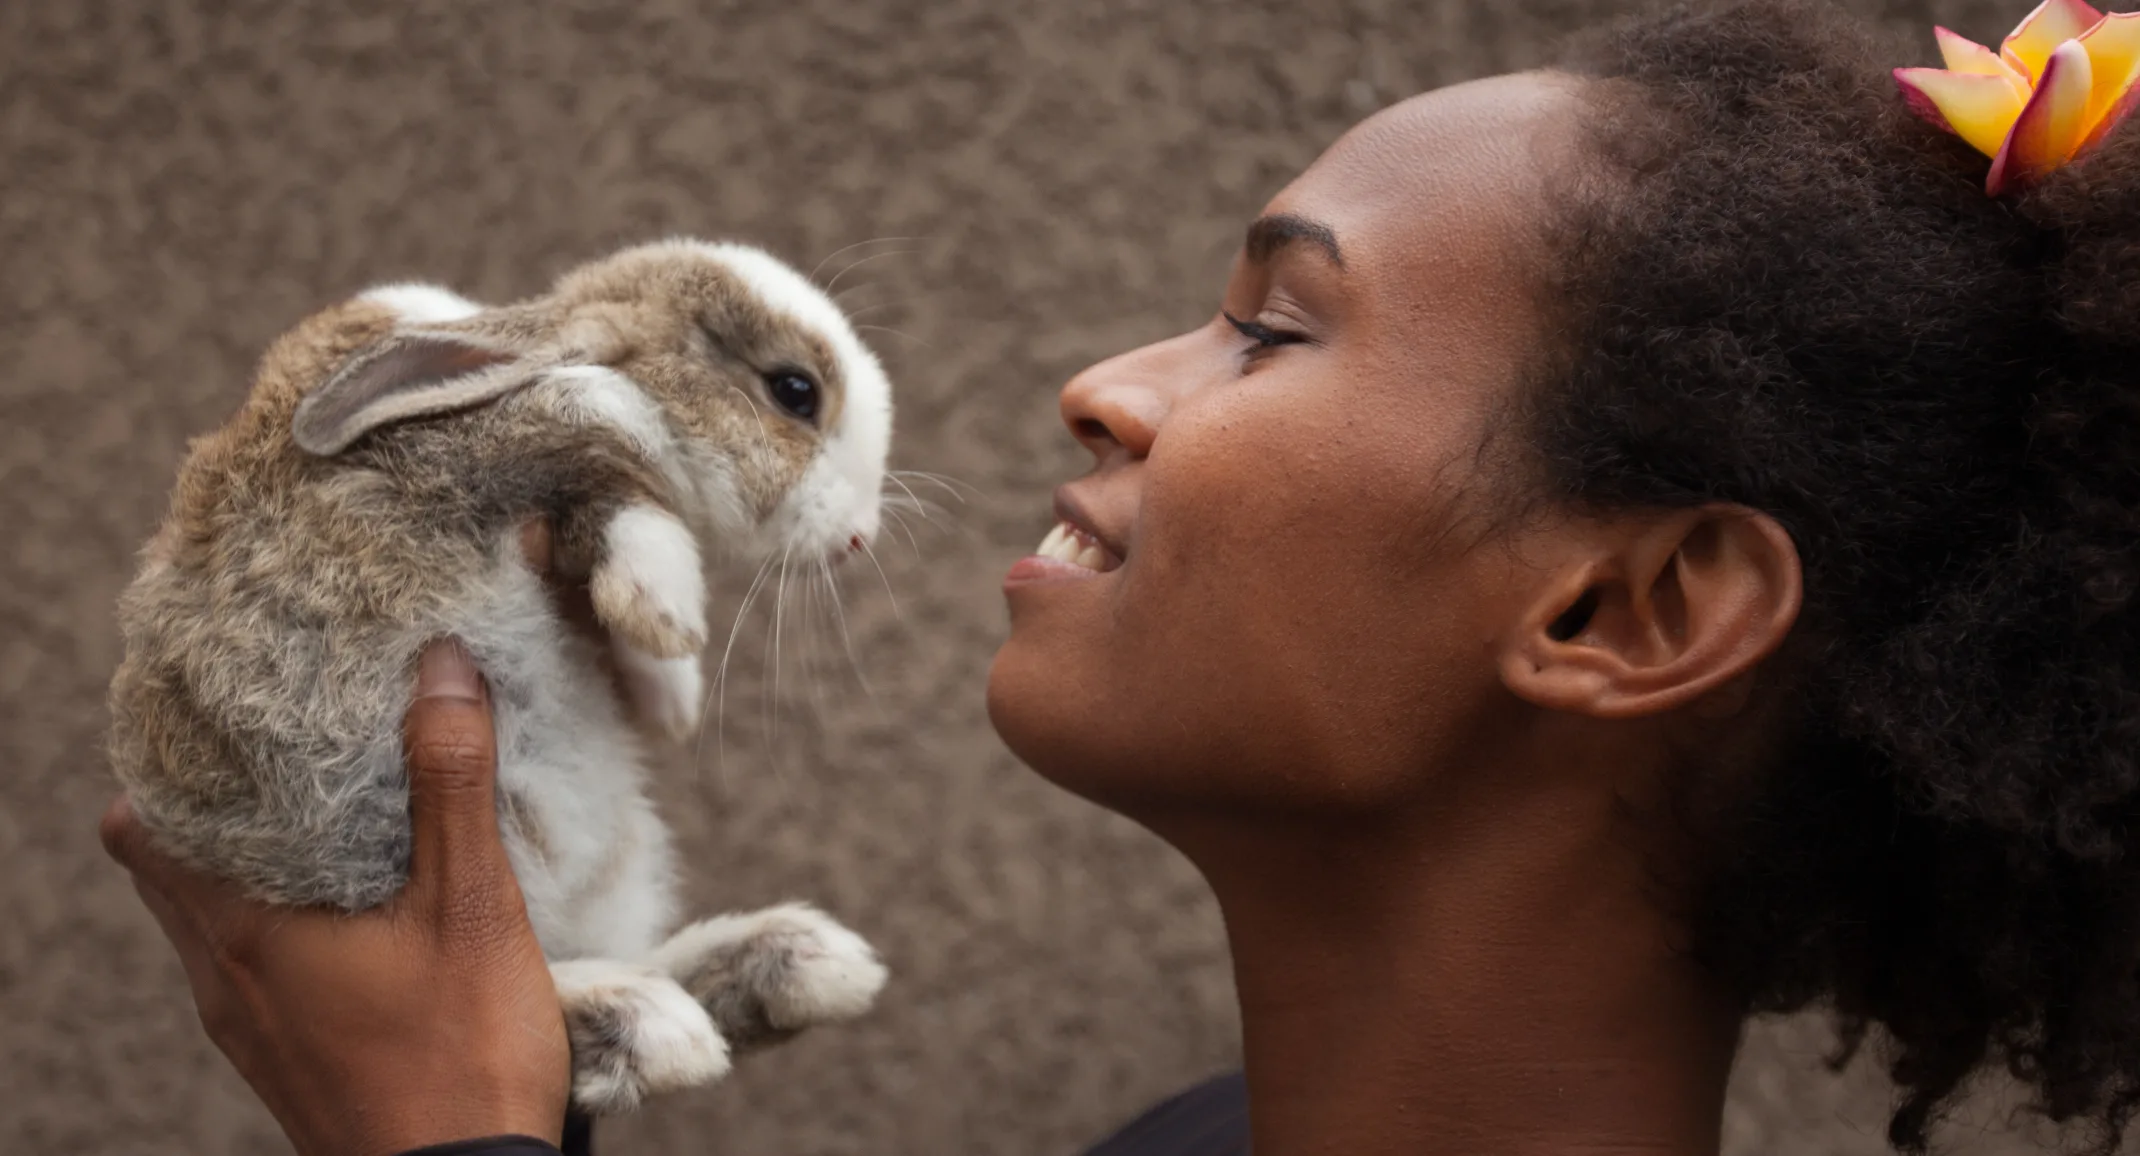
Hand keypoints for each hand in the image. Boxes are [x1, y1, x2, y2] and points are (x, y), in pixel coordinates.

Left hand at [100, 522, 591, 1155]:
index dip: (169, 767)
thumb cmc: (461, 1057)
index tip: (226, 717)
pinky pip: (250, 962)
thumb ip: (449, 783)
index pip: (142, 830)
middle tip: (284, 748)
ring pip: (210, 917)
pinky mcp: (283, 1055)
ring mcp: (247, 1024)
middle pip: (167, 867)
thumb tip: (437, 668)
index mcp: (243, 931)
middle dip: (214, 803)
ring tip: (328, 811)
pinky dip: (280, 915)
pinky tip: (358, 902)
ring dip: (251, 861)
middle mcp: (220, 978)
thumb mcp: (473, 905)